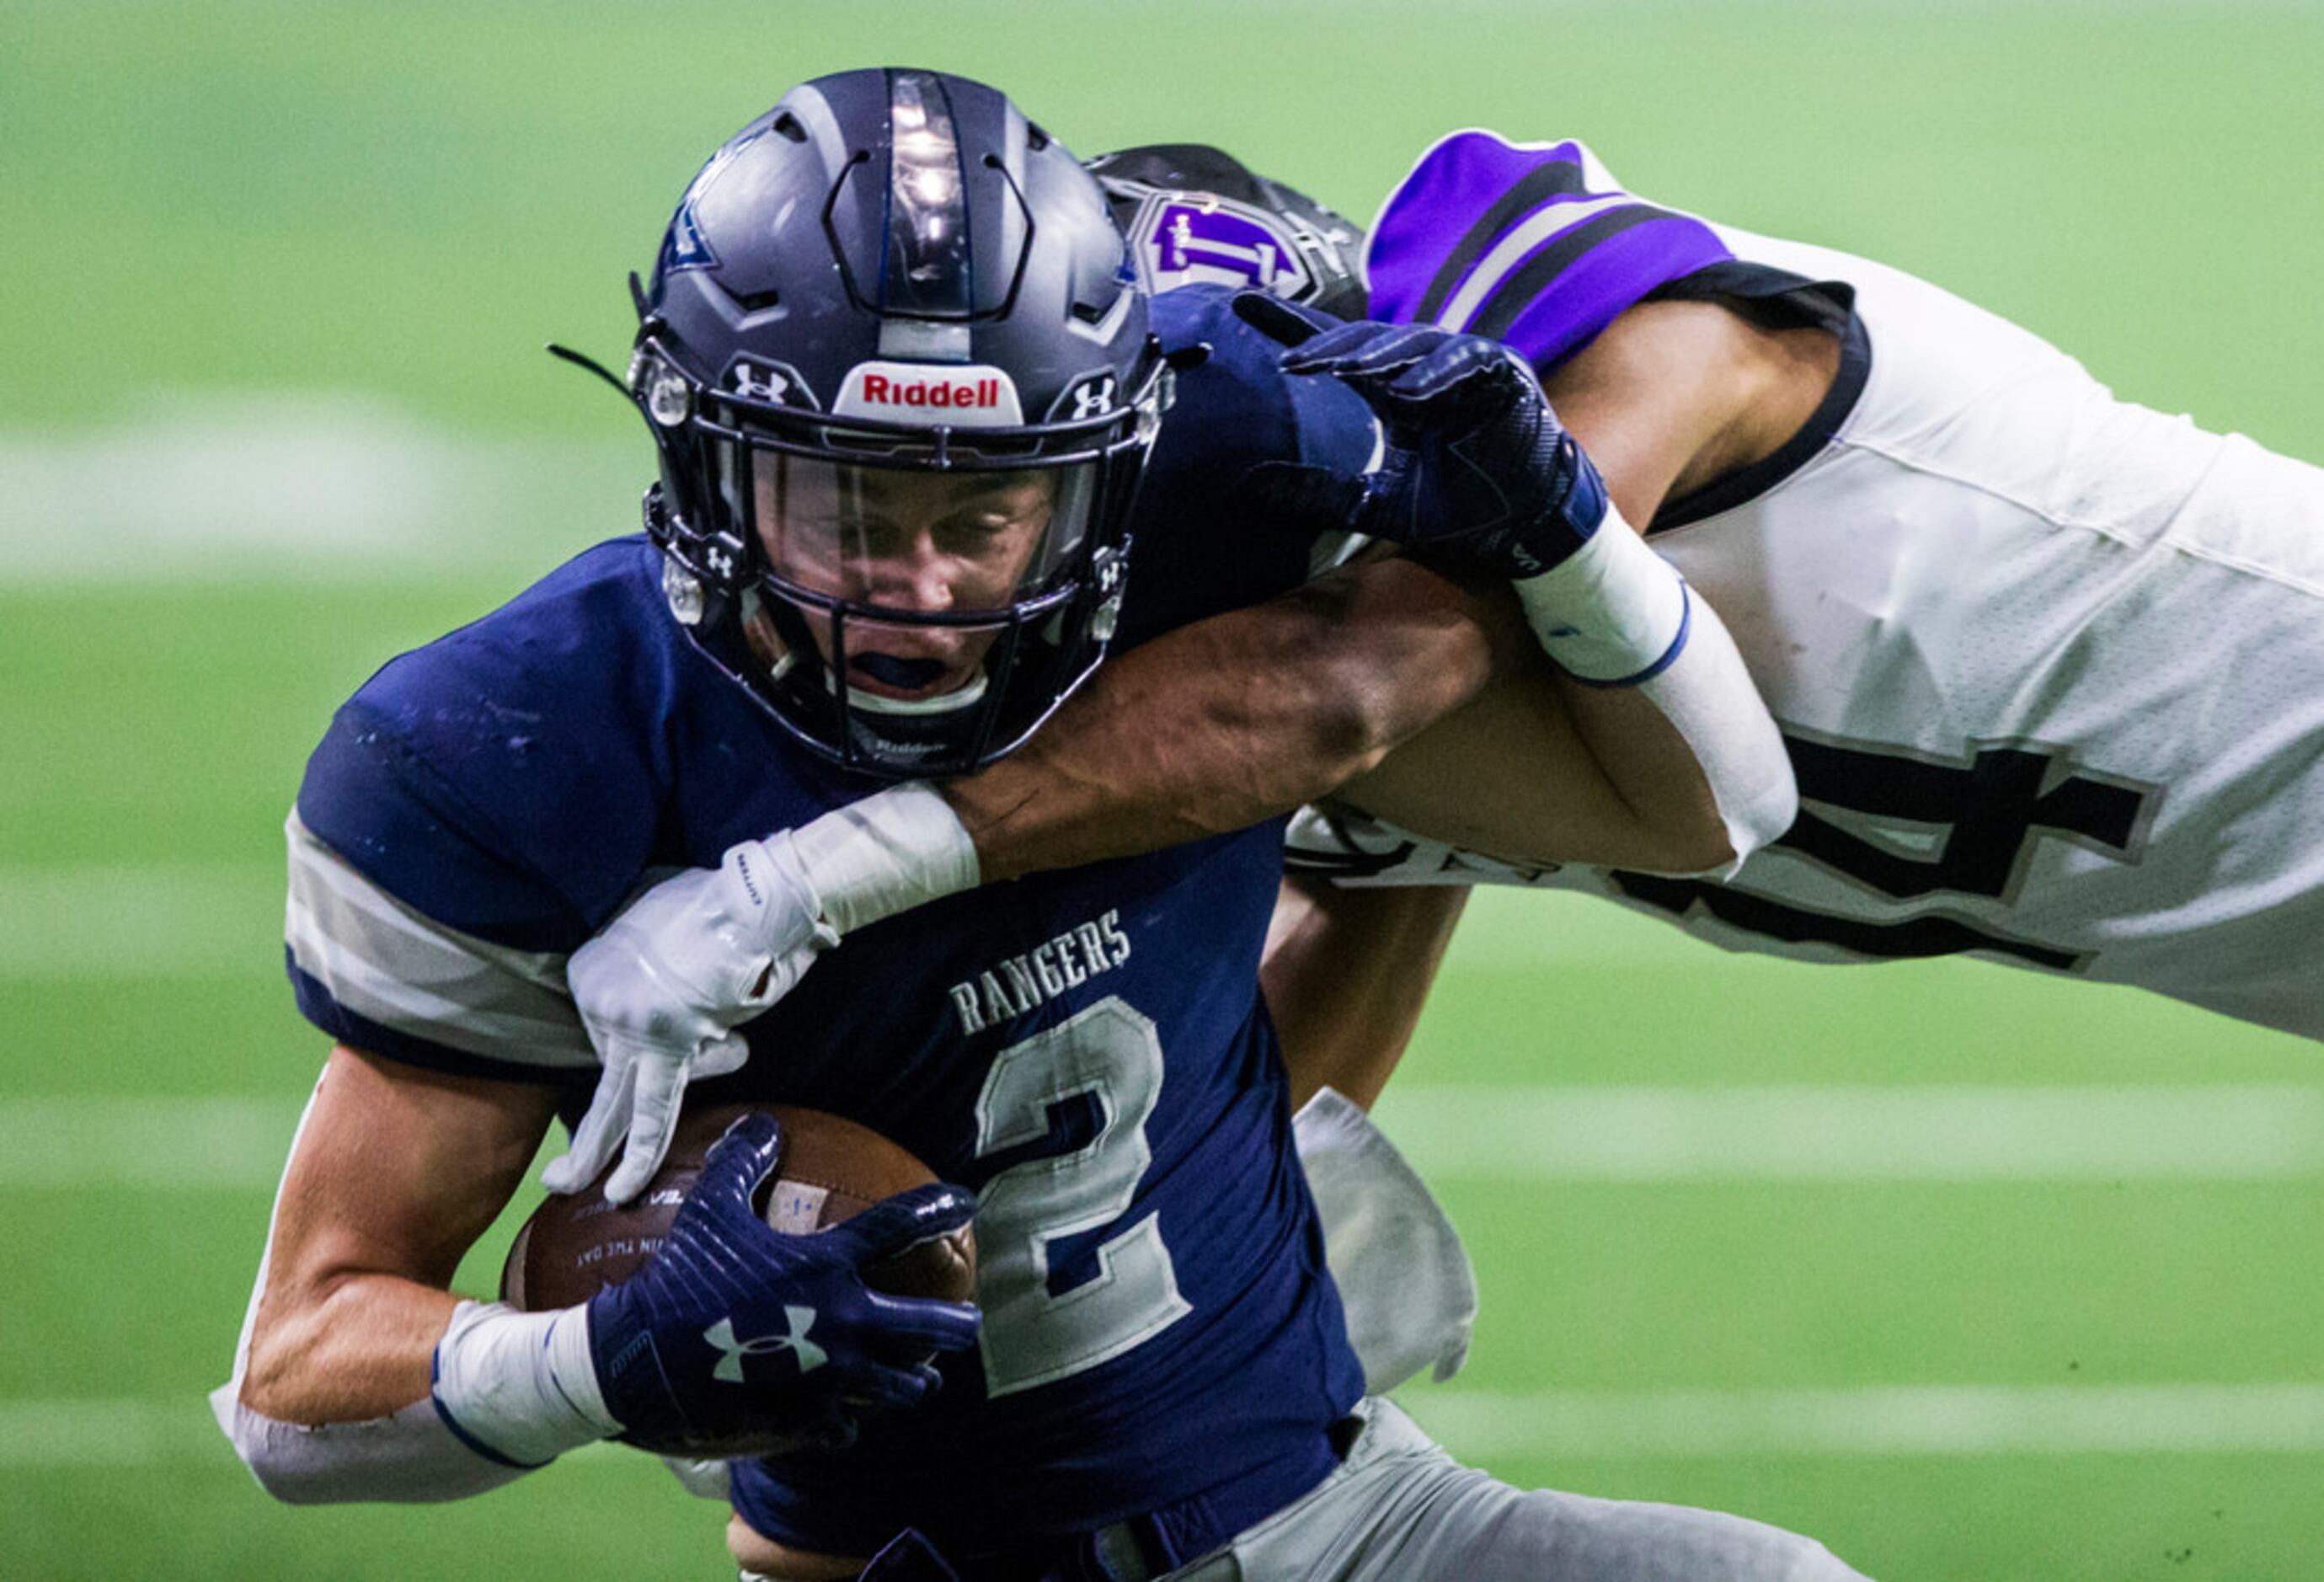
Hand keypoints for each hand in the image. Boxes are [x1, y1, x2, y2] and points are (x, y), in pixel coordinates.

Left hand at [543, 835, 837, 1203]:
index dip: (645, 1046)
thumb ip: (647, 962)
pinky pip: (651, 1110)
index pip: (602, 1035)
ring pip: (611, 1104)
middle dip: (577, 1137)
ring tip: (572, 1187)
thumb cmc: (717, 904)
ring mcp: (628, 1025)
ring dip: (594, 1154)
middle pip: (593, 1080)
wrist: (753, 898)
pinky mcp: (667, 1043)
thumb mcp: (654, 921)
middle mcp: (598, 1001)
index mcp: (587, 973)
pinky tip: (621, 1190)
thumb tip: (672, 1006)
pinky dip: (639, 1153)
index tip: (686, 1028)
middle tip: (557, 1177)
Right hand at [587, 1113, 980, 1457]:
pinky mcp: (807, 1419)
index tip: (966, 1202)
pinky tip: (849, 1419)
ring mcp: (831, 1377)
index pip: (900, 1226)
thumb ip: (740, 1163)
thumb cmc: (679, 1278)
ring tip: (922, 1378)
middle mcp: (844, 1321)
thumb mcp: (708, 1210)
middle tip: (968, 1321)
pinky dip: (852, 1422)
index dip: (938, 1208)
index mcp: (827, 1265)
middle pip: (932, 1327)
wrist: (644, 1360)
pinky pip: (848, 1427)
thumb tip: (762, 1122)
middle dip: (959, 1324)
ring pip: (903, 1387)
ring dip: (916, 1380)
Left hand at [1235, 292, 1609, 579]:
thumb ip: (1319, 493)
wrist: (1524, 525)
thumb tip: (1249, 486)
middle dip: (1327, 346)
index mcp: (1392, 391)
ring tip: (1338, 371)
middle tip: (1288, 361)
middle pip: (1367, 342)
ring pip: (1414, 345)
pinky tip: (1405, 391)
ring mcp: (1465, 368)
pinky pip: (1469, 363)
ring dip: (1378, 356)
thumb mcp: (1375, 505)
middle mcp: (1423, 371)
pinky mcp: (1503, 377)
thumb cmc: (1457, 509)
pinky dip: (1437, 375)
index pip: (1335, 350)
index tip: (1240, 307)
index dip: (1291, 326)